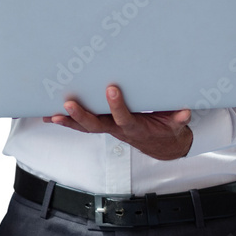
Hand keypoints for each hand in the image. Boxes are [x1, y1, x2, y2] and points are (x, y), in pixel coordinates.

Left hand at [44, 85, 191, 160]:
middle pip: (96, 125)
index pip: (124, 118)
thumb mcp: (176, 126)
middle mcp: (117, 130)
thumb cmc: (166, 130)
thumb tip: (184, 113)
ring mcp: (108, 128)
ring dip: (68, 121)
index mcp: (135, 128)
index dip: (117, 106)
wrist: (162, 145)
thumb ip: (178, 119)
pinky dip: (67, 122)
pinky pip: (82, 126)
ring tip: (52, 114)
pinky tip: (51, 116)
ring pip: (85, 127)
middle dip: (82, 115)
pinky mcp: (103, 126)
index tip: (111, 89)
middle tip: (69, 103)